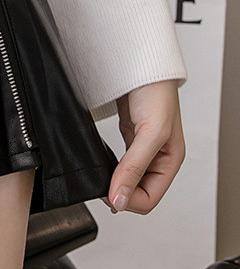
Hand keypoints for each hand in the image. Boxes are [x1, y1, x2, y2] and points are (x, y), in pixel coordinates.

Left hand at [102, 79, 185, 213]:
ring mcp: (142, 149)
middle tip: (99, 185)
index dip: (127, 201)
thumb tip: (120, 200)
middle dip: (119, 193)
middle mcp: (157, 158)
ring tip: (99, 176)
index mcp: (170, 162)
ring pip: (128, 179)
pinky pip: (120, 164)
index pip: (149, 199)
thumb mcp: (149, 134)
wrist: (140, 67)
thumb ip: (134, 168)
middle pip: (138, 193)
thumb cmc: (155, 94)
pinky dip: (109, 168)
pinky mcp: (129, 138)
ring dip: (113, 182)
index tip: (106, 193)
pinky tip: (101, 164)